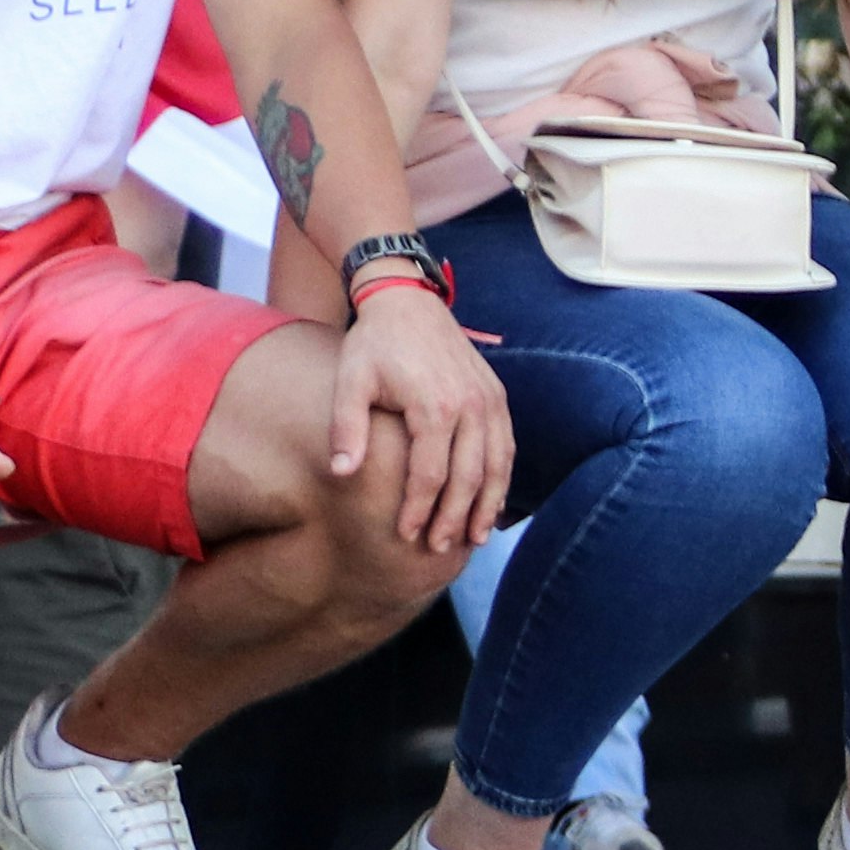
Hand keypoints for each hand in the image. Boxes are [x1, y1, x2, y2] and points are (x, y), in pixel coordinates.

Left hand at [332, 286, 512, 551]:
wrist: (409, 301)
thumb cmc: (375, 344)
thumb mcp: (350, 380)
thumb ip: (348, 428)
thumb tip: (342, 474)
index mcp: (434, 406)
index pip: (430, 475)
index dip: (418, 509)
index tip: (406, 535)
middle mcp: (470, 407)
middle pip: (468, 478)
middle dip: (453, 518)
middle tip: (437, 548)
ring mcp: (489, 402)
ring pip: (496, 467)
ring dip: (486, 506)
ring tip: (474, 538)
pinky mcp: (497, 397)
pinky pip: (506, 447)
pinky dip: (502, 479)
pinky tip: (491, 503)